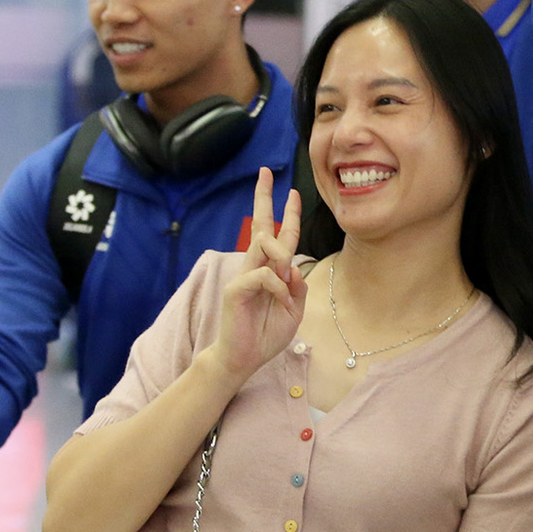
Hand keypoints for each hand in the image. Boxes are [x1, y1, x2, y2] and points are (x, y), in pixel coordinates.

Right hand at [211, 167, 306, 384]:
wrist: (243, 359)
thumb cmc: (265, 334)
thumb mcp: (293, 310)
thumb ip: (297, 287)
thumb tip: (295, 268)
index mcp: (269, 270)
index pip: (279, 235)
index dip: (288, 215)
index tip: (293, 193)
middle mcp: (255, 267)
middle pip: (260, 225)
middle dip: (263, 198)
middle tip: (265, 172)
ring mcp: (243, 276)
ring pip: (262, 243)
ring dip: (281, 253)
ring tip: (288, 280)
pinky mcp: (235, 290)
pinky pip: (263, 275)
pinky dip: (278, 287)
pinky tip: (282, 302)